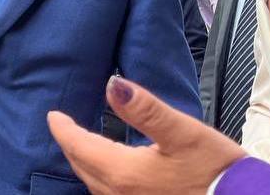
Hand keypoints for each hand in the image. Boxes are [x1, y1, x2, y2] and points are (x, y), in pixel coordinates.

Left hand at [49, 76, 245, 193]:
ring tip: (84, 146)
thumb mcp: (183, 131)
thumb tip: (111, 85)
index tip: (53, 116)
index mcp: (123, 173)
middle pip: (83, 168)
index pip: (79, 147)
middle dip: (71, 147)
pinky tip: (114, 172)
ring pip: (96, 184)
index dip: (64, 130)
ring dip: (85, 164)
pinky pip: (111, 194)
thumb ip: (145, 109)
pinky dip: (102, 178)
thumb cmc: (216, 170)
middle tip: (65, 128)